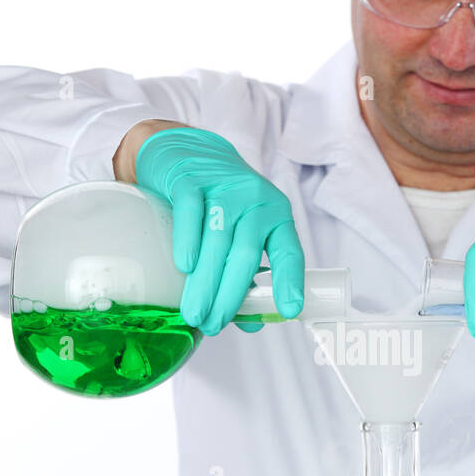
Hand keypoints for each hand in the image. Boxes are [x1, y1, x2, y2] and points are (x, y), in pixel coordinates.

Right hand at [135, 127, 304, 335]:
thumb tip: (251, 324)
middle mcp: (255, 199)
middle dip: (230, 295)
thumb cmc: (217, 203)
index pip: (289, 250)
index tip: (290, 310)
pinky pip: (191, 212)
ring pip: (218, 239)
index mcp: (275, 215)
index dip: (290, 281)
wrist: (186, 150)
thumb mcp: (239, 233)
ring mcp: (223, 187)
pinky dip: (188, 241)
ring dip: (206, 281)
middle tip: (213, 324)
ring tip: (194, 313)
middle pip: (246, 252)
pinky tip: (184, 266)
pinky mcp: (190, 179)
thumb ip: (246, 277)